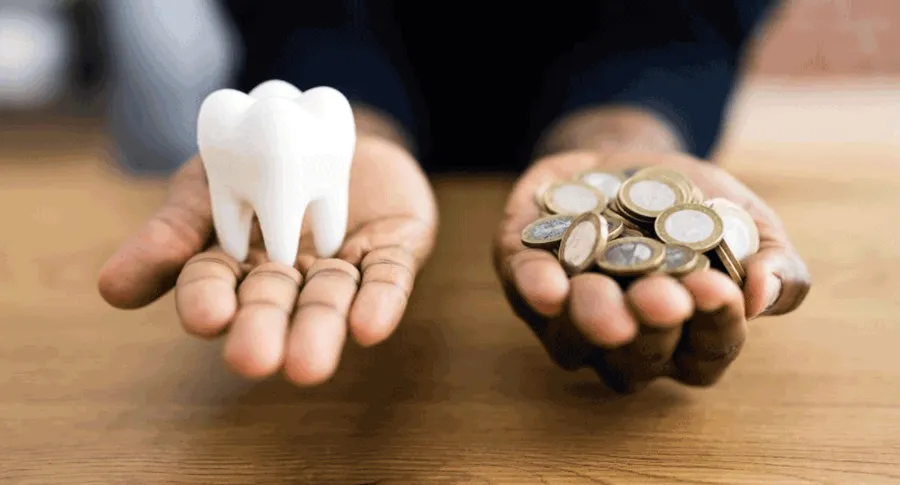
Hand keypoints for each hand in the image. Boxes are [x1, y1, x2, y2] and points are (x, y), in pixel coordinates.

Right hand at [99, 126, 436, 385]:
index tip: (205, 316)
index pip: (212, 286)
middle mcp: (288, 277)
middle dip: (263, 329)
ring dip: (319, 329)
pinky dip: (379, 302)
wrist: (330, 126)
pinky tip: (370, 328)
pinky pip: (388, 279)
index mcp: (235, 264)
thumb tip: (111, 291)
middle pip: (272, 304)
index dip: (206, 301)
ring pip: (329, 301)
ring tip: (308, 365)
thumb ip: (171, 232)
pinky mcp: (392, 251)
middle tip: (254, 359)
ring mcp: (341, 266)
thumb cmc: (260, 163)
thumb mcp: (208, 184)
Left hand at [493, 149, 810, 392]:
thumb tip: (762, 295)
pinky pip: (524, 292)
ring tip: (600, 290)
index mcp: (685, 338)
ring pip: (572, 342)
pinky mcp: (524, 276)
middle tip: (660, 295)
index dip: (713, 328)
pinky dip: (534, 288)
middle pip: (635, 361)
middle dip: (647, 329)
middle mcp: (624, 343)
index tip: (716, 289)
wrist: (628, 161)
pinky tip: (548, 284)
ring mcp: (567, 318)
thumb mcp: (744, 223)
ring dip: (587, 318)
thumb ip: (772, 262)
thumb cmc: (694, 206)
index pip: (705, 355)